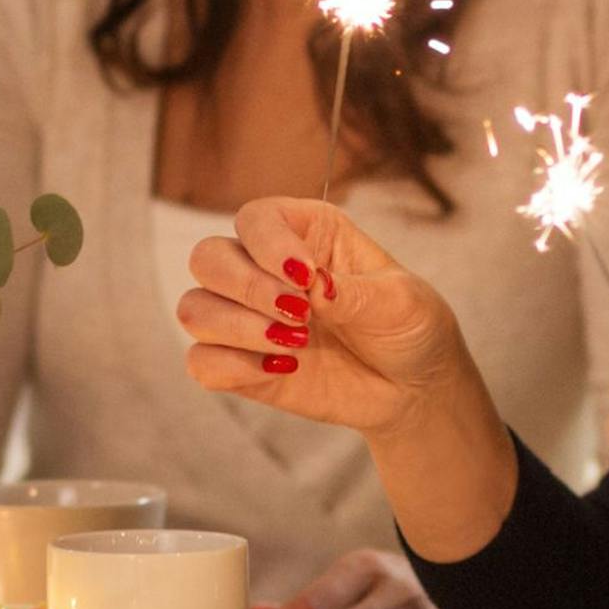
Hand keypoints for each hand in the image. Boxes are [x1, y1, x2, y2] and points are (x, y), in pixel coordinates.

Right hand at [178, 198, 475, 441]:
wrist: (413, 390)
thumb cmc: (411, 329)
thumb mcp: (402, 303)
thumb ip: (356, 292)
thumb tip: (313, 287)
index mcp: (305, 234)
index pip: (255, 218)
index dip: (267, 246)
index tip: (305, 278)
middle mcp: (266, 269)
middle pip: (207, 258)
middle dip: (246, 288)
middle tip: (299, 317)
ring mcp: (249, 318)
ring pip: (194, 309)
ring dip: (238, 329)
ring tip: (294, 346)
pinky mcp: (241, 364)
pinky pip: (200, 362)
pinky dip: (231, 367)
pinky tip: (281, 370)